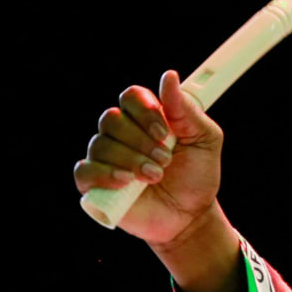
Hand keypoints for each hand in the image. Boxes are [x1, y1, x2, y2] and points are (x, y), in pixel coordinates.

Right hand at [72, 70, 223, 246]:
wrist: (191, 216)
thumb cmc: (197, 176)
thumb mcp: (204, 140)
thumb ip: (187, 110)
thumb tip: (169, 76)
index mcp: (146, 118)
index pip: (131, 97)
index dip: (145, 111)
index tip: (164, 132)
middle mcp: (121, 134)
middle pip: (112, 119)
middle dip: (141, 141)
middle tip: (165, 161)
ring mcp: (105, 157)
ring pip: (101, 144)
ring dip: (131, 160)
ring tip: (155, 176)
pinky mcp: (94, 182)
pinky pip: (86, 170)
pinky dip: (106, 174)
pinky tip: (127, 182)